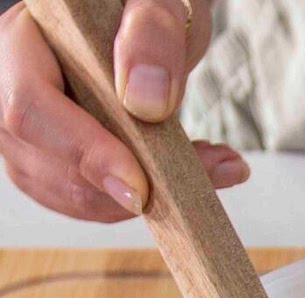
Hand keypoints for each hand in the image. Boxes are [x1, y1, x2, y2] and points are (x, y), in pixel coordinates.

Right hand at [0, 0, 247, 220]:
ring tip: (214, 165)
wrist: (147, 23)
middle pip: (47, 163)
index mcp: (22, 37)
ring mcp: (29, 128)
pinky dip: (143, 200)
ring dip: (144, 197)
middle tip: (211, 169)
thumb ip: (152, 37)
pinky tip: (189, 175)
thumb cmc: (146, 6)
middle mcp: (10, 84)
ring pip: (70, 193)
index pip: (30, 106)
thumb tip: (145, 101)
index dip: (84, 153)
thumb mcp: (159, 0)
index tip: (140, 187)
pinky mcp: (56, 160)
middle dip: (127, 184)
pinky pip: (90, 201)